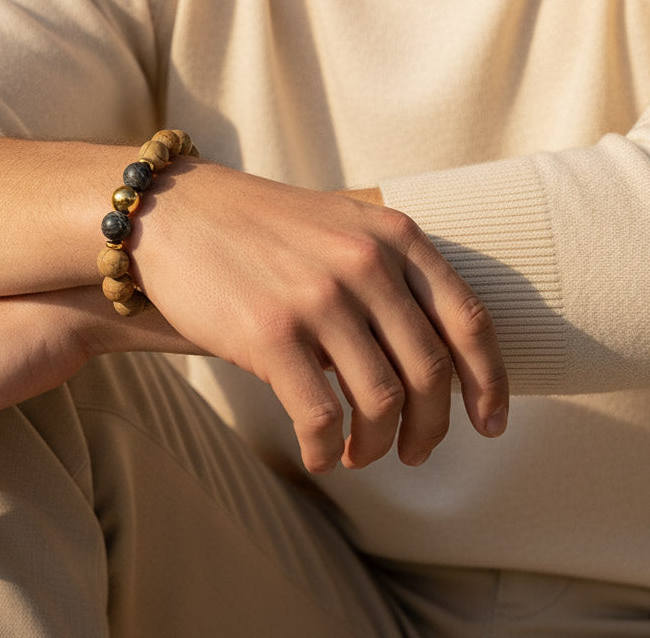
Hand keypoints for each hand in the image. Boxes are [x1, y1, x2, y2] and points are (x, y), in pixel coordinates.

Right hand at [130, 162, 508, 472]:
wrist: (174, 209)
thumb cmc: (256, 226)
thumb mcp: (339, 224)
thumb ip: (388, 271)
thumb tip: (426, 358)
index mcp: (393, 236)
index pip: (469, 321)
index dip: (489, 383)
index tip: (488, 424)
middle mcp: (365, 263)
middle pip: (430, 373)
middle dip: (430, 429)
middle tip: (413, 453)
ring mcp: (319, 297)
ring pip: (381, 402)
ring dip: (376, 445)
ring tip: (357, 454)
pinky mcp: (271, 332)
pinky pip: (319, 415)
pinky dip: (324, 448)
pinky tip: (317, 454)